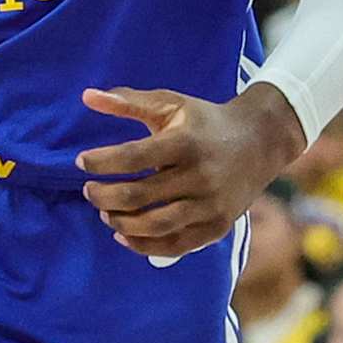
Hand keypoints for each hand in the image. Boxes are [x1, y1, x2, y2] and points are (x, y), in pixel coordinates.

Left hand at [77, 81, 304, 259]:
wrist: (260, 141)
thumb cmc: (205, 121)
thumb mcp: (171, 104)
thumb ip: (128, 101)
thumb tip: (86, 96)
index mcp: (186, 143)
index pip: (133, 157)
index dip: (101, 162)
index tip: (82, 162)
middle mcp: (200, 176)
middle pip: (138, 195)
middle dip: (104, 196)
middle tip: (89, 192)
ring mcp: (211, 205)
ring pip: (155, 225)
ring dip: (121, 223)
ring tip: (105, 213)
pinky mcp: (217, 226)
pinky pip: (175, 245)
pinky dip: (145, 245)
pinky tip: (124, 235)